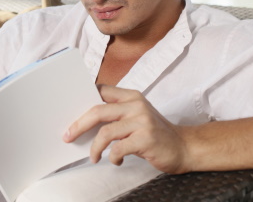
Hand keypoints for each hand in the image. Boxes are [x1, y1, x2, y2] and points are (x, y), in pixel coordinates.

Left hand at [63, 85, 190, 173]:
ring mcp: (142, 121)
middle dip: (78, 125)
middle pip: (97, 110)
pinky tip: (116, 161)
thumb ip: (115, 112)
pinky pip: (119, 148)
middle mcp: (136, 105)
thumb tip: (83, 118)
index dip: (82, 99)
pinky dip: (113, 157)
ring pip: (105, 132)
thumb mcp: (136, 115)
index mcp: (131, 96)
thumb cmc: (154, 133)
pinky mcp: (146, 138)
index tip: (69, 113)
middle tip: (68, 136)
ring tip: (93, 156)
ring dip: (95, 147)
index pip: (100, 91)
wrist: (184, 147)